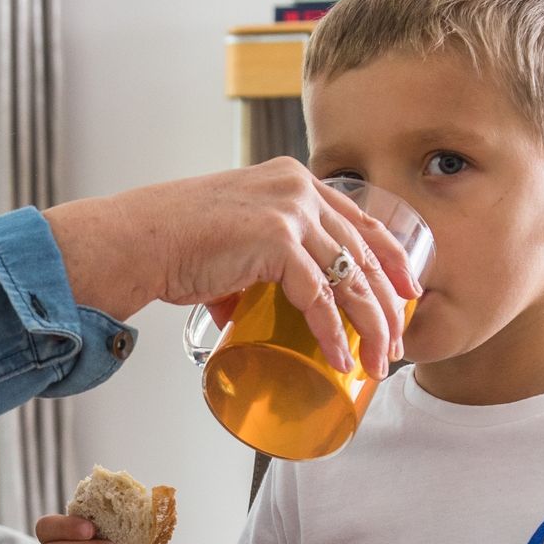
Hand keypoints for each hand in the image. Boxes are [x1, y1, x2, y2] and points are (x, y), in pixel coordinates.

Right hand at [44, 158, 421, 376]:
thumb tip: (246, 307)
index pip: (360, 219)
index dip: (390, 257)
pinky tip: (341, 359)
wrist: (135, 240)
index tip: (409, 290)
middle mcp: (298, 188)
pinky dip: (333, 333)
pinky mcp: (276, 240)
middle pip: (364, 251)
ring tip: (379, 363)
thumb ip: (249, 265)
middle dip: (388, 303)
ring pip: (350, 277)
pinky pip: (319, 296)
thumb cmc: (169, 242)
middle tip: (399, 341)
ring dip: (372, 326)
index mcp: (292, 180)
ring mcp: (290, 211)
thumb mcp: (228, 239)